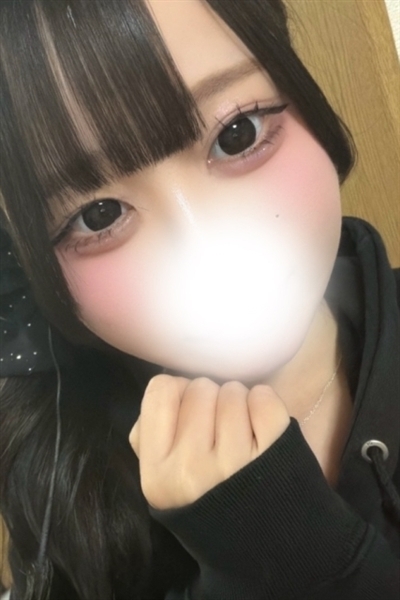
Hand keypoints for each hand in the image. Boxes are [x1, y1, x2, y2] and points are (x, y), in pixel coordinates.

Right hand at [129, 375, 289, 509]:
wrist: (266, 549)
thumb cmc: (210, 506)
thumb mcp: (163, 484)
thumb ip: (150, 438)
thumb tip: (167, 391)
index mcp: (158, 473)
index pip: (161, 391)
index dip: (177, 393)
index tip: (188, 412)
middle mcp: (192, 468)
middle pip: (200, 388)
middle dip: (211, 400)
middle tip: (218, 427)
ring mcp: (236, 462)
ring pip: (233, 392)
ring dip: (239, 403)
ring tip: (241, 431)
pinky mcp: (275, 453)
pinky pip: (264, 399)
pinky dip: (264, 403)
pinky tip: (261, 427)